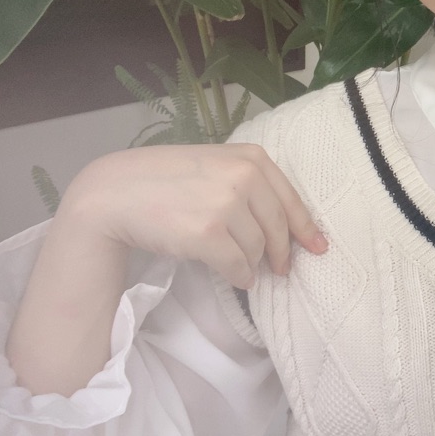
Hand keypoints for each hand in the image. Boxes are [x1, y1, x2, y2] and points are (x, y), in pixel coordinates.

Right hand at [53, 143, 326, 287]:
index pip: (291, 199)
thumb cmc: (166, 179)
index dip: (307, 228)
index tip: (319, 247)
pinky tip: (236, 278)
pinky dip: (240, 276)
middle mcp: (243, 176)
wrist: (115, 193)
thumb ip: (250, 184)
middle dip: (282, 253)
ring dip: (253, 265)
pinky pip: (238, 266)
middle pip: (278, 228)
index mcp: (251, 157)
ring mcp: (226, 205)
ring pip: (258, 249)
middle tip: (281, 269)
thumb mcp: (215, 165)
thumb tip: (288, 227)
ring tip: (242, 267)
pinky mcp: (207, 234)